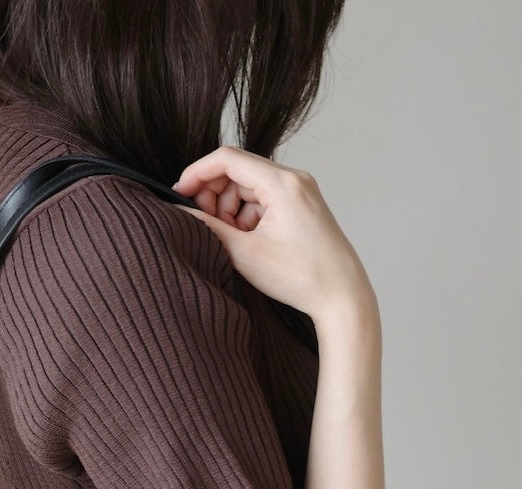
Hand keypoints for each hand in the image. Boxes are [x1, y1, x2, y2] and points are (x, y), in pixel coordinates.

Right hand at [172, 146, 375, 323]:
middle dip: (214, 195)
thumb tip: (180, 214)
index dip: (197, 173)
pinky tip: (246, 241)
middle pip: (237, 171)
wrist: (342, 296)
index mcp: (282, 183)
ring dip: (230, 209)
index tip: (178, 194)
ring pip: (249, 188)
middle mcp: (294, 179)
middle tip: (203, 224)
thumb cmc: (301, 277)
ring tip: (229, 240)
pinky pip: (264, 200)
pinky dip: (247, 216)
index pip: (227, 158)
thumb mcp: (245, 254)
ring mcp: (300, 191)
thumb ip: (208, 228)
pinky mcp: (302, 206)